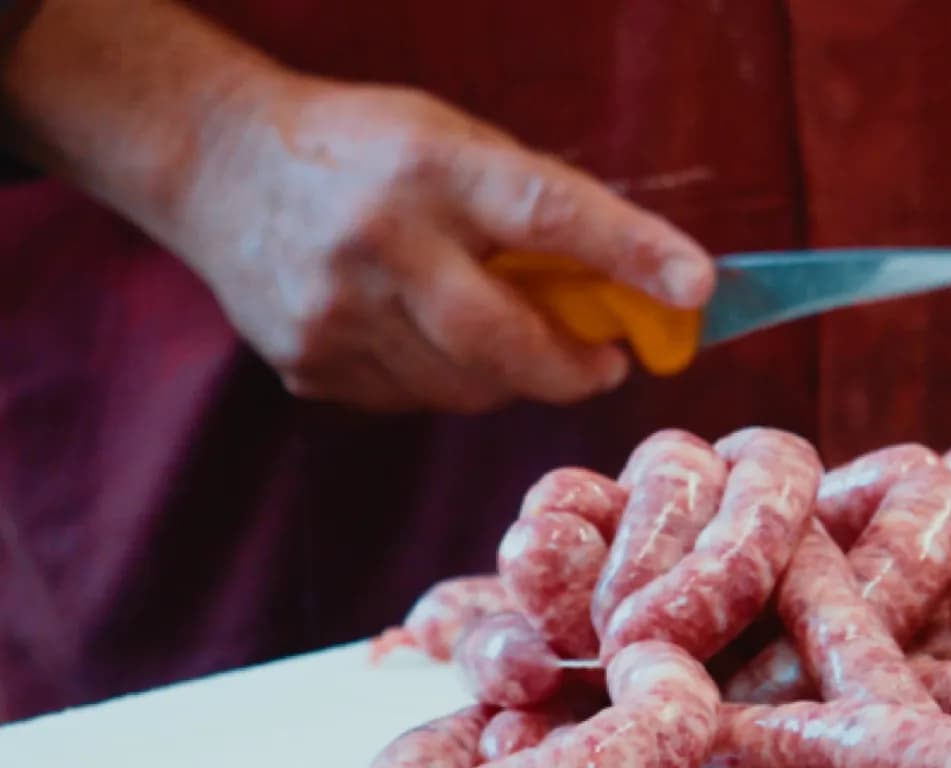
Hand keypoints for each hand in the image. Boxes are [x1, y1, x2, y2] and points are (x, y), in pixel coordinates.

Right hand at [164, 75, 713, 413]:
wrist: (215, 164)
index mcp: (427, 168)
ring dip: (508, 373)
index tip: (694, 287)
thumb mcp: (454, 143)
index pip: (546, 213)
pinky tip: (419, 332)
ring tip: (497, 327)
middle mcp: (377, 241)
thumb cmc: (367, 151)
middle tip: (607, 362)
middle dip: (574, 368)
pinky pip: (416, 400)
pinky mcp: (308, 364)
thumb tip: (646, 283)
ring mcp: (334, 312)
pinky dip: (445, 379)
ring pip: (467, 387)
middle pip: (504, 342)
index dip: (630, 253)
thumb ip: (538, 209)